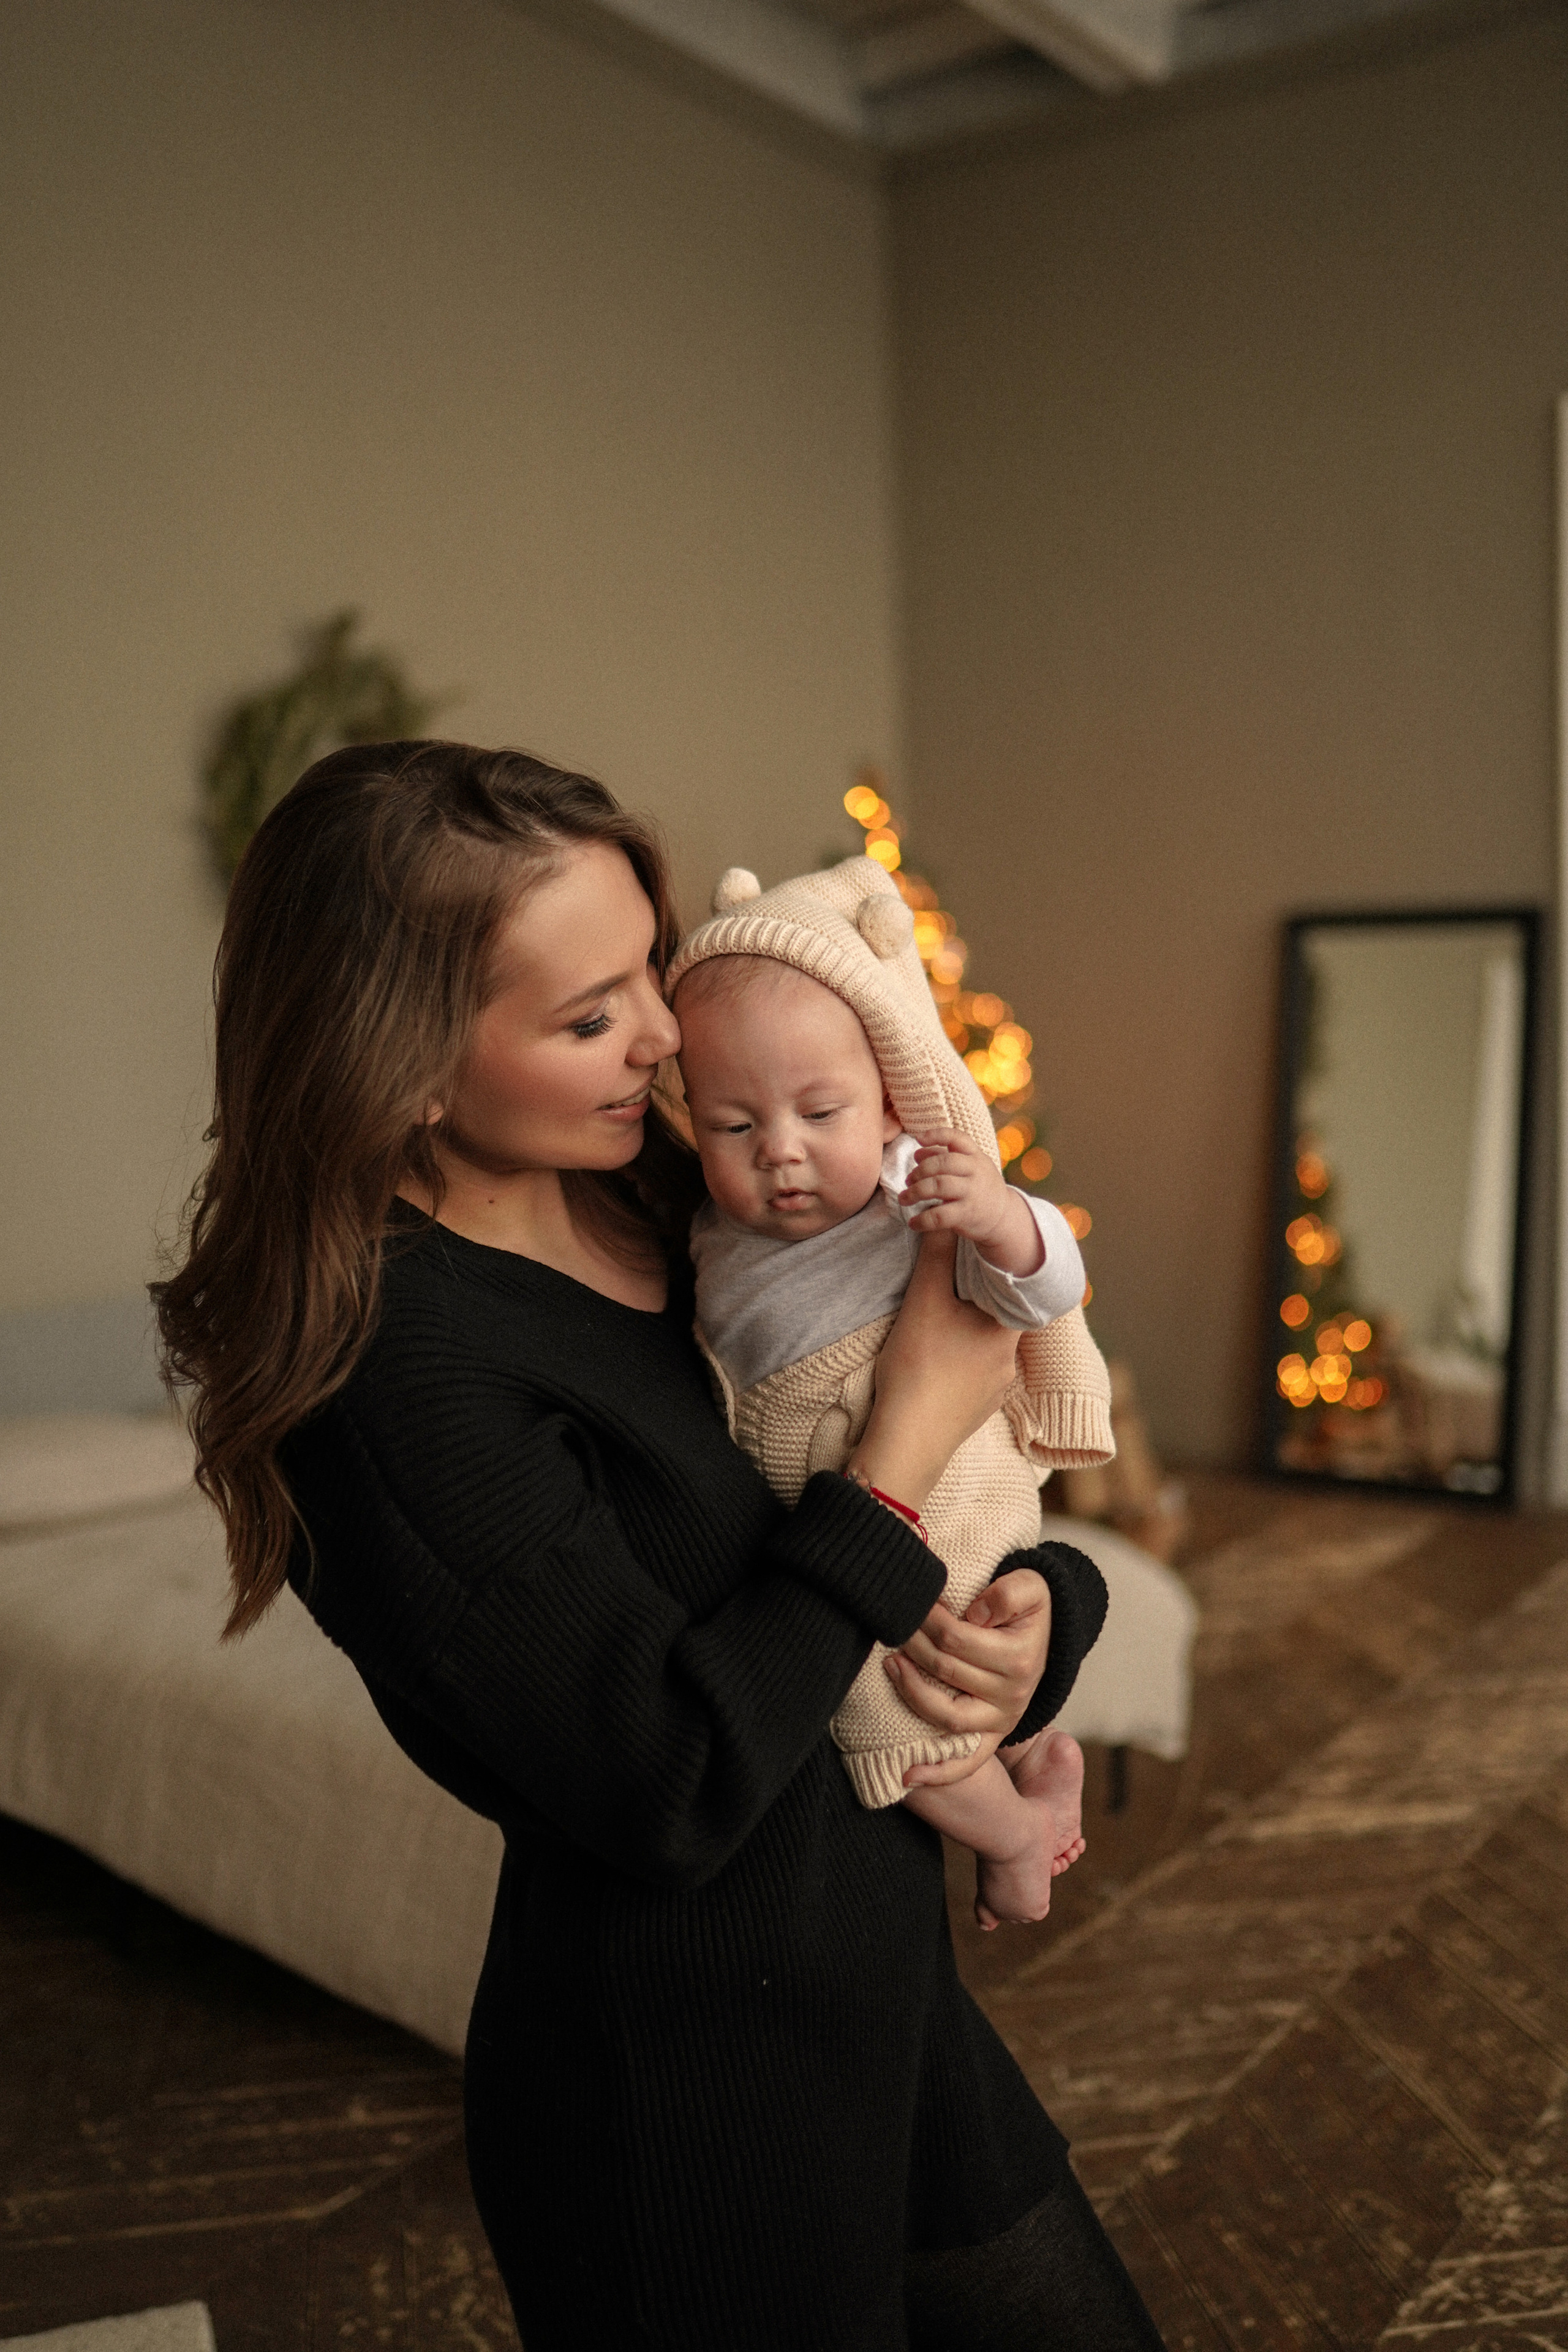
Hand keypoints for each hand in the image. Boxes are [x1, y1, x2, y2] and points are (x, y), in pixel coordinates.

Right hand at [850, 1235, 1018, 1510]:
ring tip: (935, 1327)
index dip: (990, 1273)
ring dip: (964, 1336)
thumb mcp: (924, 1303)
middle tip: (946, 1289)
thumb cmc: (919, 1369)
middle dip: (972, 1304)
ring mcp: (994, 1391)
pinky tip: (933, 1362)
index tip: (972, 1260)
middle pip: (995, 1319)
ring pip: (984, 1350)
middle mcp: (1009, 1363)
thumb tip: (945, 1221)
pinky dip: (957, 1365)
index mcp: (1004, 1332)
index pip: (1010, 1290)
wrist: (908, 1441)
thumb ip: (935, 1257)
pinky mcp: (976, 1412)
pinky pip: (972, 1377)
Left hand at [883, 1567, 1051, 1786]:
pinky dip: (938, 1773)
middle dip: (912, 1644)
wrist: (1044, 1634)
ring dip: (911, 1692)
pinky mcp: (991, 1736)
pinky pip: (965, 1763)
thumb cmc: (1026, 1608)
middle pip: (945, 1671)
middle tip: (893, 1623)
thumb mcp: (1031, 1585)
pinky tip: (907, 1776)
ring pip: (946, 1715)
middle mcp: (1012, 1695)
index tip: (913, 1600)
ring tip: (890, 1664)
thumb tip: (976, 1614)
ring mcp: (1000, 1720)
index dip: (927, 1619)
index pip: (955, 1639)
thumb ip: (1008, 1592)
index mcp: (1019, 1659)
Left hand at [900, 1129, 1042, 1276]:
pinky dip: (922, 1219)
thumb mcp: (971, 1168)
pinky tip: (913, 1223)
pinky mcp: (967, 1215)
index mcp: (976, 1156)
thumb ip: (946, 1157)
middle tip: (908, 1180)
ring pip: (938, 1186)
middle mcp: (976, 1172)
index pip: (957, 1138)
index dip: (936, 1135)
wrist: (1002, 1217)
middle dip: (920, 1170)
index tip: (918, 1139)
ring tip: (904, 1198)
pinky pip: (939, 1215)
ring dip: (915, 1192)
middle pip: (943, 1162)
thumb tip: (918, 1152)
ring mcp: (972, 1193)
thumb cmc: (979, 1188)